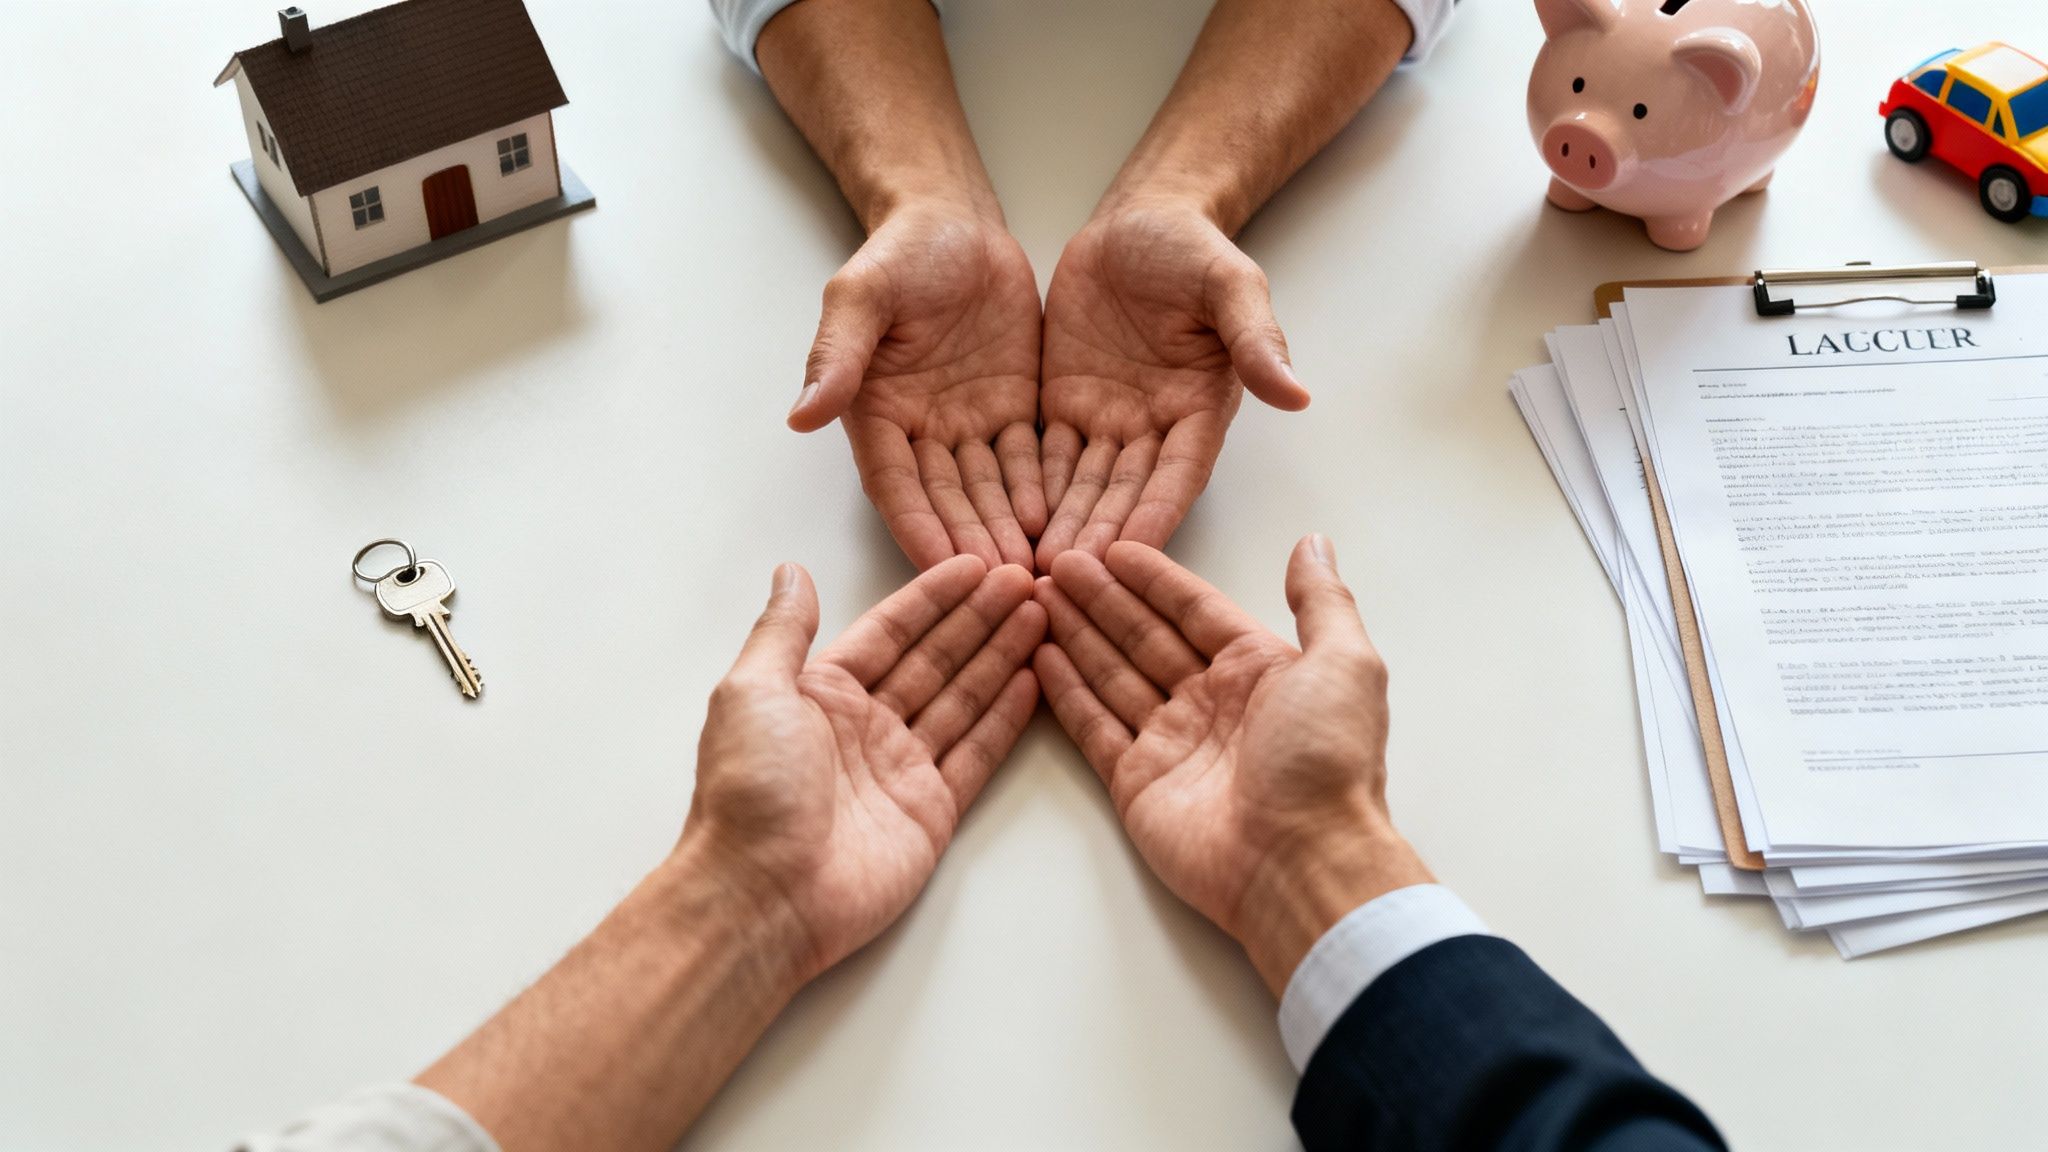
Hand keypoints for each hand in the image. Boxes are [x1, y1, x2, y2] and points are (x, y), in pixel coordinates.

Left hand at [682, 556, 1044, 982]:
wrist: (763, 893)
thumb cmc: (750, 788)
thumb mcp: (751, 691)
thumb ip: (783, 630)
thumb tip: (791, 571)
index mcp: (821, 692)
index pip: (891, 631)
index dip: (934, 598)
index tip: (976, 564)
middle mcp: (865, 725)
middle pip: (935, 659)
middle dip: (980, 619)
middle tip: (1025, 580)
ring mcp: (901, 767)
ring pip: (962, 698)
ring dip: (1001, 656)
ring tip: (1042, 615)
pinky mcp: (931, 810)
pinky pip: (976, 754)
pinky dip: (1005, 718)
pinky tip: (1034, 680)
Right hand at [788, 203, 1045, 571]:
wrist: (955, 223)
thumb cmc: (900, 252)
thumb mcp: (860, 295)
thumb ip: (837, 355)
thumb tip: (800, 414)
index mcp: (876, 414)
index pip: (896, 484)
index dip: (918, 524)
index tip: (940, 562)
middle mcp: (922, 433)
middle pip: (948, 500)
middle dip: (973, 543)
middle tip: (1003, 585)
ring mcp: (970, 427)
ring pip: (991, 491)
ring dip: (1009, 531)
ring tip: (1037, 568)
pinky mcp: (1015, 411)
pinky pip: (1030, 460)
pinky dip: (1042, 493)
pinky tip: (1062, 521)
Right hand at [1032, 536, 1431, 993]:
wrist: (1300, 862)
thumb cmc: (1325, 759)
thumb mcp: (1345, 664)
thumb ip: (1322, 601)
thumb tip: (1314, 543)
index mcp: (1260, 669)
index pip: (1194, 610)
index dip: (1152, 579)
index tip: (1111, 547)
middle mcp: (1213, 701)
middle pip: (1145, 637)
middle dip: (1102, 600)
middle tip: (1057, 565)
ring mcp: (1172, 741)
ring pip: (1114, 674)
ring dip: (1077, 635)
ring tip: (1038, 596)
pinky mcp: (1137, 781)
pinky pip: (1094, 727)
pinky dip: (1067, 692)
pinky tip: (1040, 656)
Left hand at [1034, 199, 1310, 569]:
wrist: (1138, 220)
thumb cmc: (1191, 247)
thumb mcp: (1231, 284)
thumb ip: (1256, 339)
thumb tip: (1297, 393)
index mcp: (1199, 410)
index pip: (1177, 475)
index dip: (1155, 514)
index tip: (1134, 554)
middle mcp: (1153, 429)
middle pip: (1124, 494)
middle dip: (1097, 537)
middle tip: (1067, 580)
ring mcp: (1105, 421)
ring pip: (1080, 486)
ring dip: (1058, 526)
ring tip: (1031, 567)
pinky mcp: (1062, 406)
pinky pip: (1043, 455)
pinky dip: (1028, 491)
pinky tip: (1003, 522)